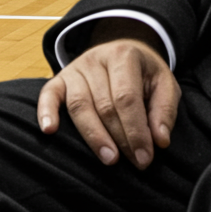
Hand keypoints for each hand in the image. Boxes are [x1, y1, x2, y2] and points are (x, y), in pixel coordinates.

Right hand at [36, 24, 179, 169]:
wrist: (123, 49)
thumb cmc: (144, 73)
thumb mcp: (163, 82)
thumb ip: (164, 109)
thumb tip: (160, 140)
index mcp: (124, 55)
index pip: (127, 97)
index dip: (136, 130)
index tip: (145, 157)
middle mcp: (97, 59)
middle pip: (105, 105)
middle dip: (120, 138)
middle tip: (134, 162)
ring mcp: (75, 68)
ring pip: (79, 106)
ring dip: (93, 136)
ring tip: (109, 159)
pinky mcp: (60, 78)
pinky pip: (48, 94)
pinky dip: (46, 112)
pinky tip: (49, 131)